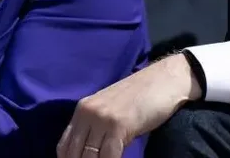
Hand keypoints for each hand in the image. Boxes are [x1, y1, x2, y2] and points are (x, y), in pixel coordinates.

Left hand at [57, 54, 201, 157]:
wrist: (166, 79)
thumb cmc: (142, 96)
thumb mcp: (111, 110)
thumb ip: (96, 128)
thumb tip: (89, 154)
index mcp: (82, 109)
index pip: (64, 147)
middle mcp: (87, 113)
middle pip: (74, 154)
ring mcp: (102, 118)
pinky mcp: (118, 125)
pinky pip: (108, 156)